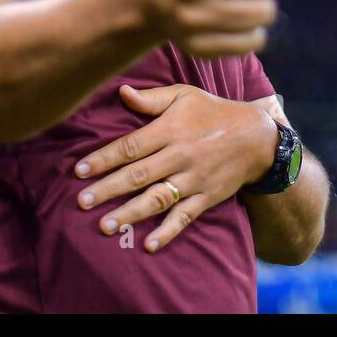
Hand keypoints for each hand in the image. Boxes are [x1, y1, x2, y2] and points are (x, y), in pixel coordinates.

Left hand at [74, 83, 278, 251]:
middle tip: (81, 202)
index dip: (104, 158)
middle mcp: (180, 155)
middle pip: (138, 175)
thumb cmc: (214, 112)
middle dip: (108, 189)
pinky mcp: (207, 196)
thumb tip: (121, 92)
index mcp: (171, 129)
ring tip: (106, 226)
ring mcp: (194, 178)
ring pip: (158, 198)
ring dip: (131, 213)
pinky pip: (185, 216)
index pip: (131, 146)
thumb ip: (152, 98)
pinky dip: (168, 232)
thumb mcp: (185, 95)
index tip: (79, 171)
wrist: (257, 136)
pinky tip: (150, 245)